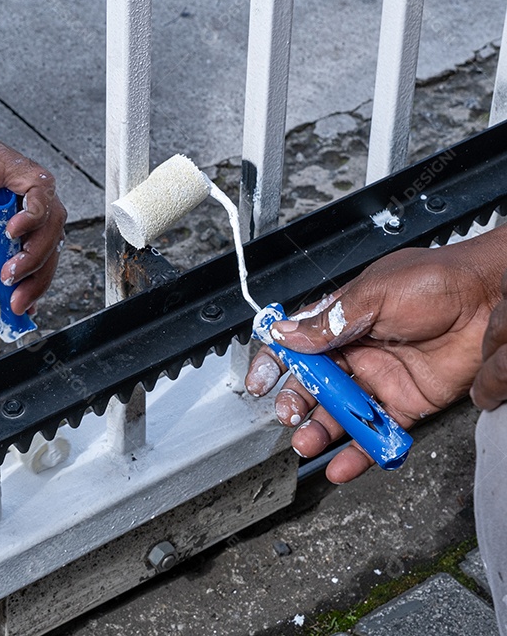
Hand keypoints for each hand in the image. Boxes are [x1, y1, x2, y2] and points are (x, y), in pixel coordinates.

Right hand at [0, 101, 66, 315]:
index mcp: (5, 210)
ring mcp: (17, 179)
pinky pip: (39, 190)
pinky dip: (33, 215)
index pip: (36, 249)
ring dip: (35, 253)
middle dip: (37, 276)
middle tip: (18, 300)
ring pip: (51, 219)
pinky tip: (13, 232)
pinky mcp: (11, 163)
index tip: (23, 304)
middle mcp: (17, 195)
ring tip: (11, 272)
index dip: (35, 279)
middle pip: (50, 238)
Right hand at [244, 228, 506, 482]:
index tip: (260, 381)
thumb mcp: (374, 294)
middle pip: (313, 384)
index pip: (296, 343)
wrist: (491, 298)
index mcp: (341, 319)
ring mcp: (380, 379)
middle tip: (290, 416)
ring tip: (308, 444)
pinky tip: (342, 465)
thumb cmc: (438, 280)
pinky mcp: (407, 404)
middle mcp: (356, 351)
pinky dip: (360, 452)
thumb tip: (287, 335)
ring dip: (321, 431)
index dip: (274, 362)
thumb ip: (330, 320)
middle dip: (295, 402)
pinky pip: (378, 432)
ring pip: (341, 412)